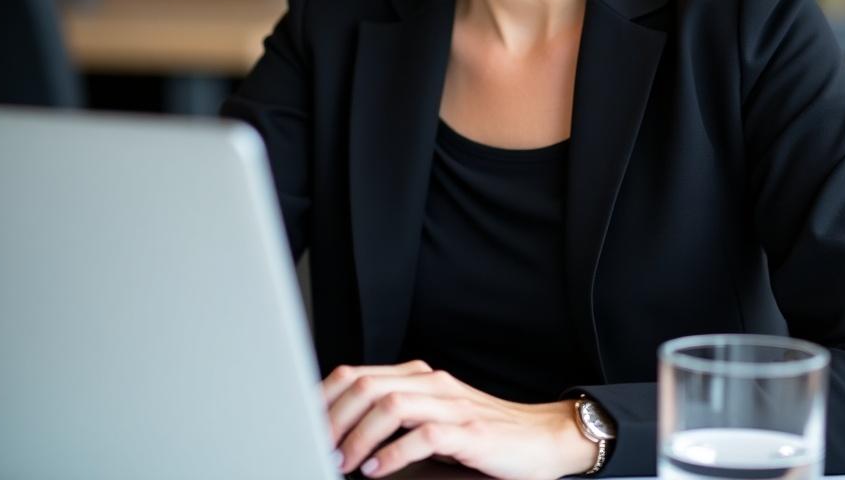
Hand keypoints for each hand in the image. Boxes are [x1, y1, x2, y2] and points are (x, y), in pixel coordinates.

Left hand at [321, 360, 599, 479]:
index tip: (302, 424)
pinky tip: (375, 470)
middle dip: (333, 418)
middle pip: (366, 386)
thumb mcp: (435, 418)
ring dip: (358, 437)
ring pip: (390, 405)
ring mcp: (451, 405)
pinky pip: (422, 435)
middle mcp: (431, 383)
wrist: (542, 438)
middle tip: (315, 447)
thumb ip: (399, 417)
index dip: (324, 398)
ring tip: (342, 463)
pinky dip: (392, 454)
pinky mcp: (469, 433)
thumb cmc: (485, 434)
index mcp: (419, 377)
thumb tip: (344, 434)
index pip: (357, 374)